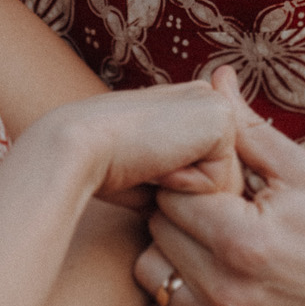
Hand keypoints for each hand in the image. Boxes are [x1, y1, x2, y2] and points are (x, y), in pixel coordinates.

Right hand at [38, 76, 245, 199]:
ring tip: (152, 164)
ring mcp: (216, 104)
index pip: (210, 173)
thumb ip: (187, 177)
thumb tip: (209, 207)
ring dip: (187, 192)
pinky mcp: (220, 119)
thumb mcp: (156, 173)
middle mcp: (208, 97)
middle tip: (147, 165)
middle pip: (225, 179)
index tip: (143, 165)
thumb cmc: (106, 169)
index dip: (180, 190)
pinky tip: (159, 162)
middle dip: (188, 192)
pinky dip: (186, 187)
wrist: (78, 149)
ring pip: (226, 184)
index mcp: (191, 107)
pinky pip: (218, 183)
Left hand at [133, 91, 304, 305]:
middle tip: (218, 207)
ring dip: (168, 254)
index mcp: (245, 242)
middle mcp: (227, 293)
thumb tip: (211, 78)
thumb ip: (245, 127)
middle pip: (156, 230)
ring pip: (148, 276)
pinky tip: (192, 286)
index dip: (191, 175)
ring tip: (207, 242)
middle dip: (179, 210)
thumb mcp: (299, 167)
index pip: (172, 192)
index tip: (218, 177)